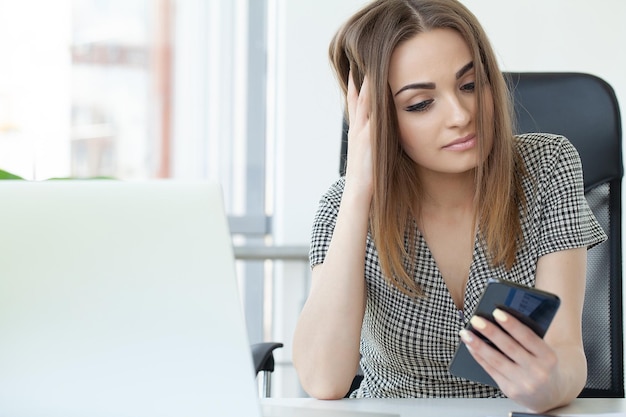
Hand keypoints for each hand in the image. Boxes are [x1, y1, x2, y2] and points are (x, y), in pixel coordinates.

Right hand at [345, 71, 373, 198]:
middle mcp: (357, 128)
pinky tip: (378, 89)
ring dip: (366, 84)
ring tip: (370, 65)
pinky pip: (372, 115)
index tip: (356, 70)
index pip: (354, 103)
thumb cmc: (367, 175)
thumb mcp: (370, 153)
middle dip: (358, 78)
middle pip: (356, 97)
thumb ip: (374, 141)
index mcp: (357, 131)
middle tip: (360, 58)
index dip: (354, 86)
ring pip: (363, 102)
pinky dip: (373, 101)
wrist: (358, 190)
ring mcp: (362, 131)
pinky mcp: (368, 137)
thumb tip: (382, 133)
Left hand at [459, 309, 559, 410]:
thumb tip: (498, 319)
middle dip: (490, 332)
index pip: (528, 337)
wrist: (551, 395)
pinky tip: (470, 346)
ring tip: (465, 333)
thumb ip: (527, 339)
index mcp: (548, 357)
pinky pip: (490, 370)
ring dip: (478, 345)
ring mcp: (523, 383)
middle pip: (509, 348)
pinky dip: (479, 357)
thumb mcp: (544, 352)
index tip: (496, 312)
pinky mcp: (510, 390)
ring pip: (496, 360)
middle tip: (475, 319)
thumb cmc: (543, 366)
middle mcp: (537, 371)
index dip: (511, 324)